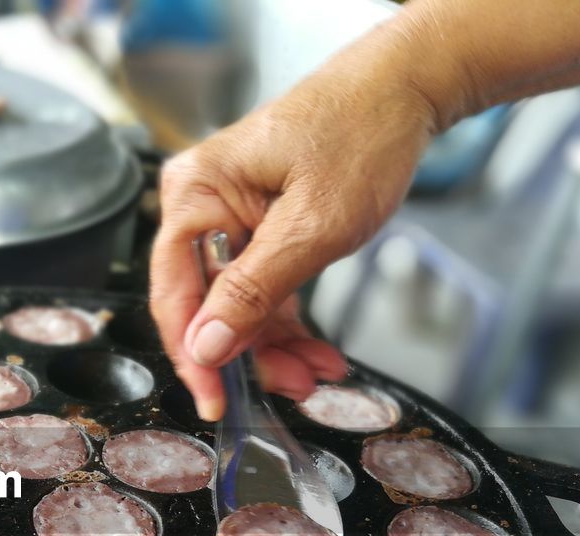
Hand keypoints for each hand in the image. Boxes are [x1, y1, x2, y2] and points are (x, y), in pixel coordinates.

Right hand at [149, 48, 440, 420]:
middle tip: (291, 389)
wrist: (405, 89)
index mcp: (194, 196)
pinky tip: (316, 350)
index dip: (194, 356)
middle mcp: (200, 206)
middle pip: (206, 305)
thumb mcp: (311, 228)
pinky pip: (260, 289)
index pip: (174, 295)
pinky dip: (288, 322)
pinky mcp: (256, 227)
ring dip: (275, 346)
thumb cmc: (360, 135)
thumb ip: (253, 293)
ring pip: (237, 305)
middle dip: (250, 355)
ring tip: (316, 373)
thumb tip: (205, 346)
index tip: (217, 401)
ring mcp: (228, 217)